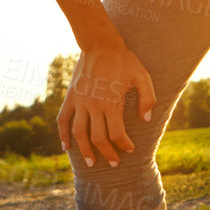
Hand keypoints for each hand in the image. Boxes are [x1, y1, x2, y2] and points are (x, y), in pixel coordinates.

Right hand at [58, 42, 157, 166]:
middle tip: (113, 163)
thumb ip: (148, 98)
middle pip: (98, 138)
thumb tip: (146, 119)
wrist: (100, 45)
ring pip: (79, 133)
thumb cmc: (125, 61)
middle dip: (106, 153)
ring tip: (90, 163)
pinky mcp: (71, 97)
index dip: (123, 145)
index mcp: (111, 102)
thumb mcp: (142, 76)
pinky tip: (66, 147)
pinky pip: (62, 119)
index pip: (116, 133)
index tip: (129, 149)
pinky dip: (62, 135)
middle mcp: (93, 105)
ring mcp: (79, 102)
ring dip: (84, 150)